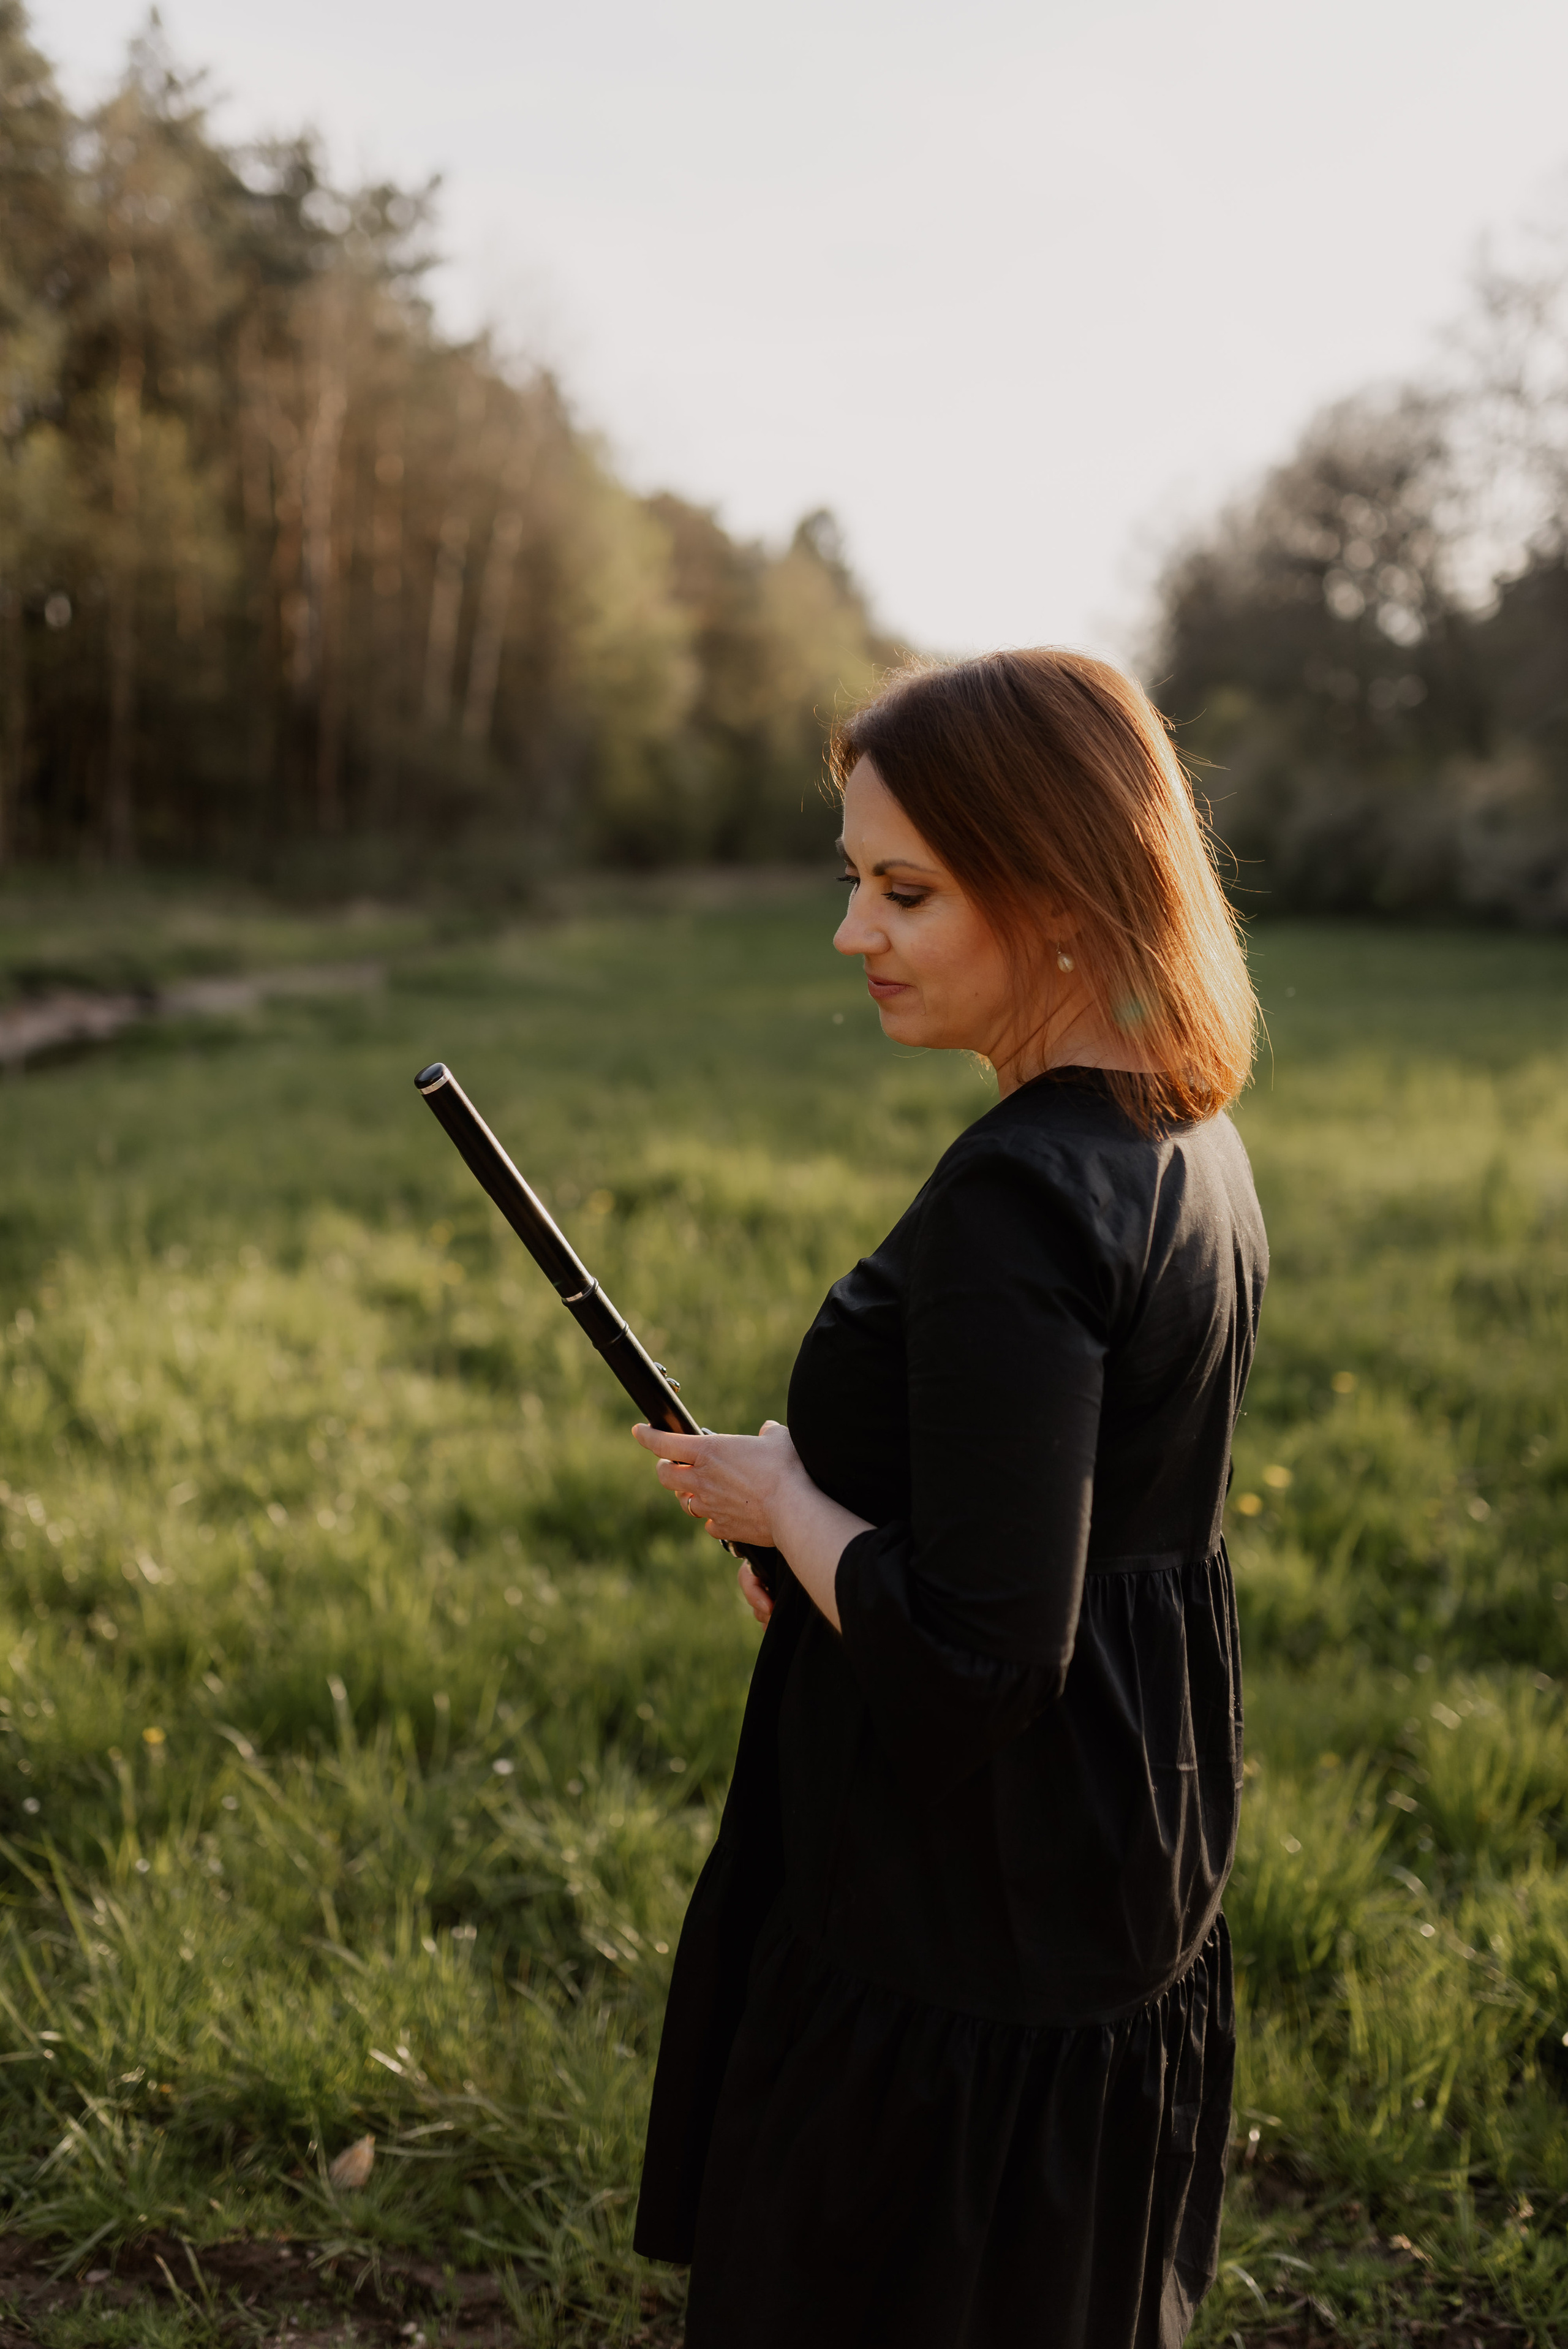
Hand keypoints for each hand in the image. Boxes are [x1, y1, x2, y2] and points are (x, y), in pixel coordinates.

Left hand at [632, 1419, 802, 1619]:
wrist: (794, 1510)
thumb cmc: (787, 1468)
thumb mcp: (778, 1439)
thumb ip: (768, 1433)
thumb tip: (768, 1430)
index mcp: (709, 1451)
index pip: (664, 1443)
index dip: (647, 1436)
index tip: (639, 1431)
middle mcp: (703, 1479)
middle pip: (665, 1475)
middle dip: (665, 1468)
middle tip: (672, 1465)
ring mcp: (710, 1506)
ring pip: (685, 1502)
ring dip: (687, 1495)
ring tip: (698, 1490)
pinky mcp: (723, 1528)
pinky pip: (708, 1524)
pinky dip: (711, 1519)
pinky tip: (722, 1515)